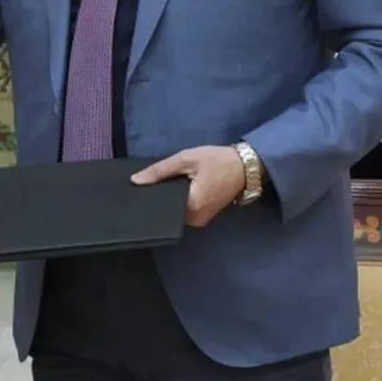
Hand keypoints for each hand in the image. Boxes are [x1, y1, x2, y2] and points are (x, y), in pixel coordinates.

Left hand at [130, 146, 244, 226]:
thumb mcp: (186, 159)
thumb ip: (160, 171)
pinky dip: (178, 200)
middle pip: (167, 209)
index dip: (149, 195)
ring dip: (168, 198)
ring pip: (174, 210)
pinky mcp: (203, 216)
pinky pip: (183, 210)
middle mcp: (194, 219)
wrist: (245, 167)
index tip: (137, 189)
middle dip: (158, 196)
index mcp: (191, 206)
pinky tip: (173, 188)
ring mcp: (200, 220)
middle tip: (147, 182)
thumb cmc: (217, 161)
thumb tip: (136, 181)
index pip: (161, 205)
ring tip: (159, 184)